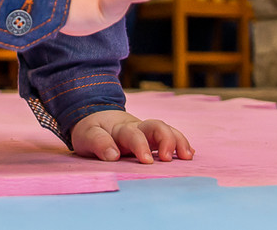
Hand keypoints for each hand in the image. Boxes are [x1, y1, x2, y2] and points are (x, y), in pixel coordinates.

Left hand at [71, 110, 193, 163]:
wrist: (96, 115)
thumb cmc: (91, 130)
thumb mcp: (86, 135)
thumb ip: (98, 142)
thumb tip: (113, 155)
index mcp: (119, 129)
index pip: (131, 134)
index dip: (139, 146)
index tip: (146, 161)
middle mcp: (136, 128)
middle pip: (155, 126)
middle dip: (165, 140)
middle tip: (167, 158)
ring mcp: (147, 132)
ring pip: (166, 130)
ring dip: (177, 141)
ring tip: (186, 156)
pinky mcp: (153, 138)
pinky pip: (171, 136)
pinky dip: (181, 144)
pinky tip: (190, 154)